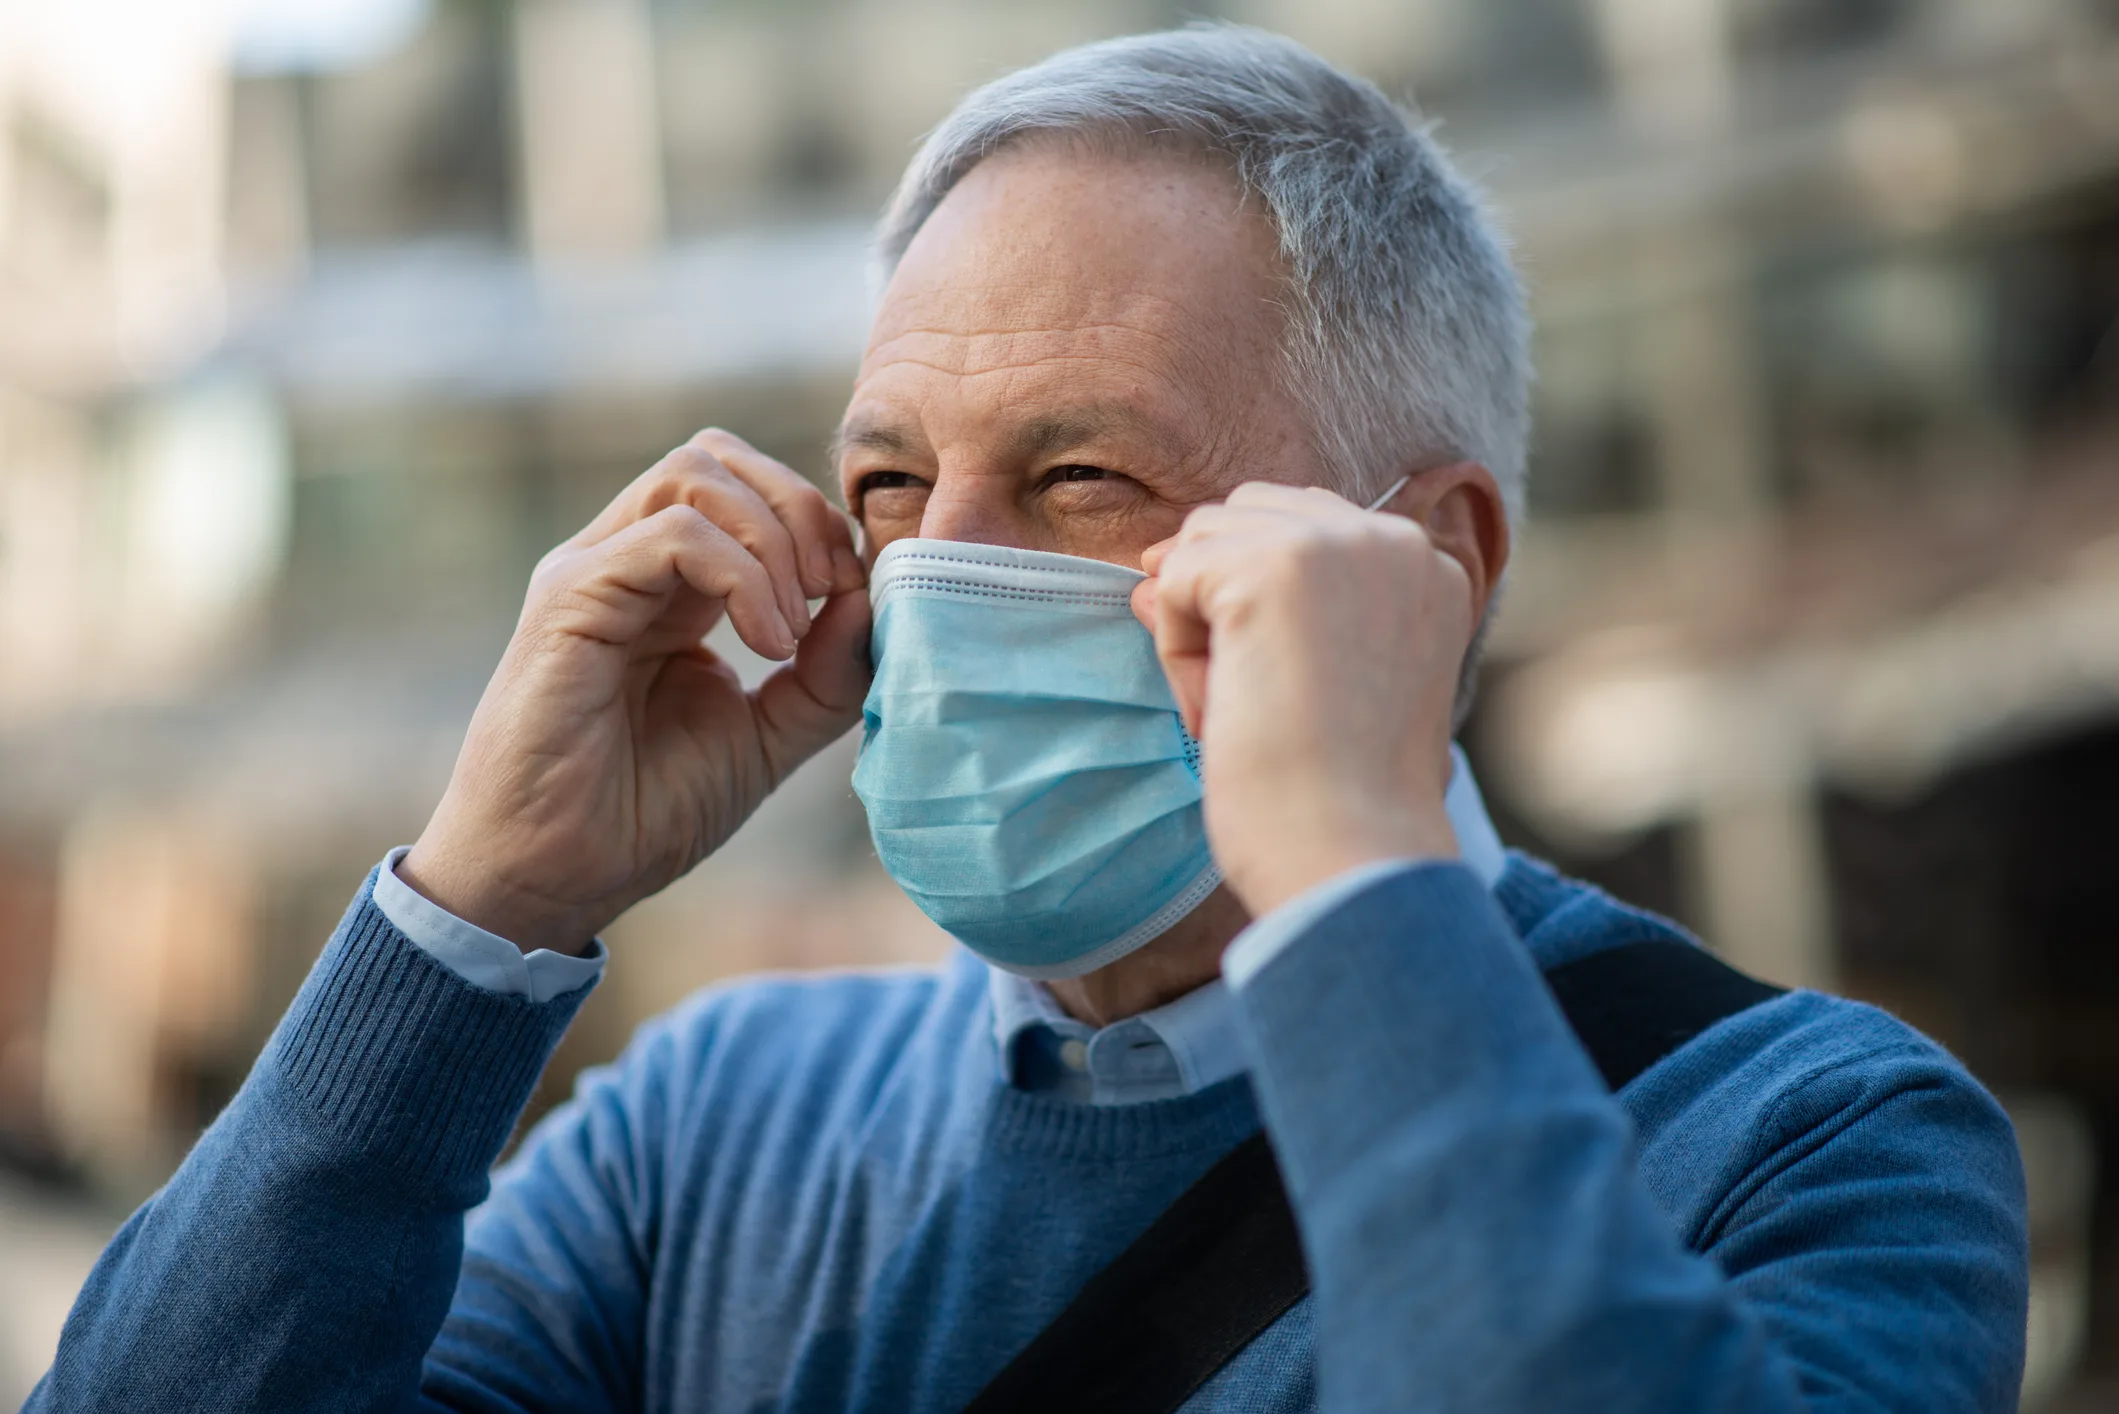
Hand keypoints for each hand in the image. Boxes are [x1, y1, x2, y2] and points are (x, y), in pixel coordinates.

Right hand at [400, 430, 870, 952]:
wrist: (552, 879)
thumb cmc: (640, 814)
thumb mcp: (766, 739)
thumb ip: (826, 674)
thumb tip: (869, 599)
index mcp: (669, 587)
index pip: (745, 490)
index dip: (816, 524)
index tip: (855, 598)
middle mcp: (624, 562)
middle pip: (718, 456)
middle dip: (800, 508)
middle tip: (834, 591)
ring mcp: (592, 572)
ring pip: (694, 473)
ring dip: (774, 539)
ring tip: (791, 631)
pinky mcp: (569, 598)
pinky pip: (671, 534)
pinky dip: (741, 576)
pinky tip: (764, 645)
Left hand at [1133, 482, 1475, 916]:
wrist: (1353, 852)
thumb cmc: (1343, 799)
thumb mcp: (1324, 681)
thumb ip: (1261, 614)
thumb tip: (1152, 569)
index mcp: (1427, 567)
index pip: (1306, 530)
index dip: (1257, 596)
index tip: (1273, 679)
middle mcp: (1394, 539)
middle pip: (1249, 516)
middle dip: (1221, 599)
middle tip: (1251, 700)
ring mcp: (1336, 545)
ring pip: (1204, 542)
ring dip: (1197, 627)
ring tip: (1243, 710)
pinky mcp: (1271, 566)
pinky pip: (1173, 582)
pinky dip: (1177, 654)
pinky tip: (1224, 709)